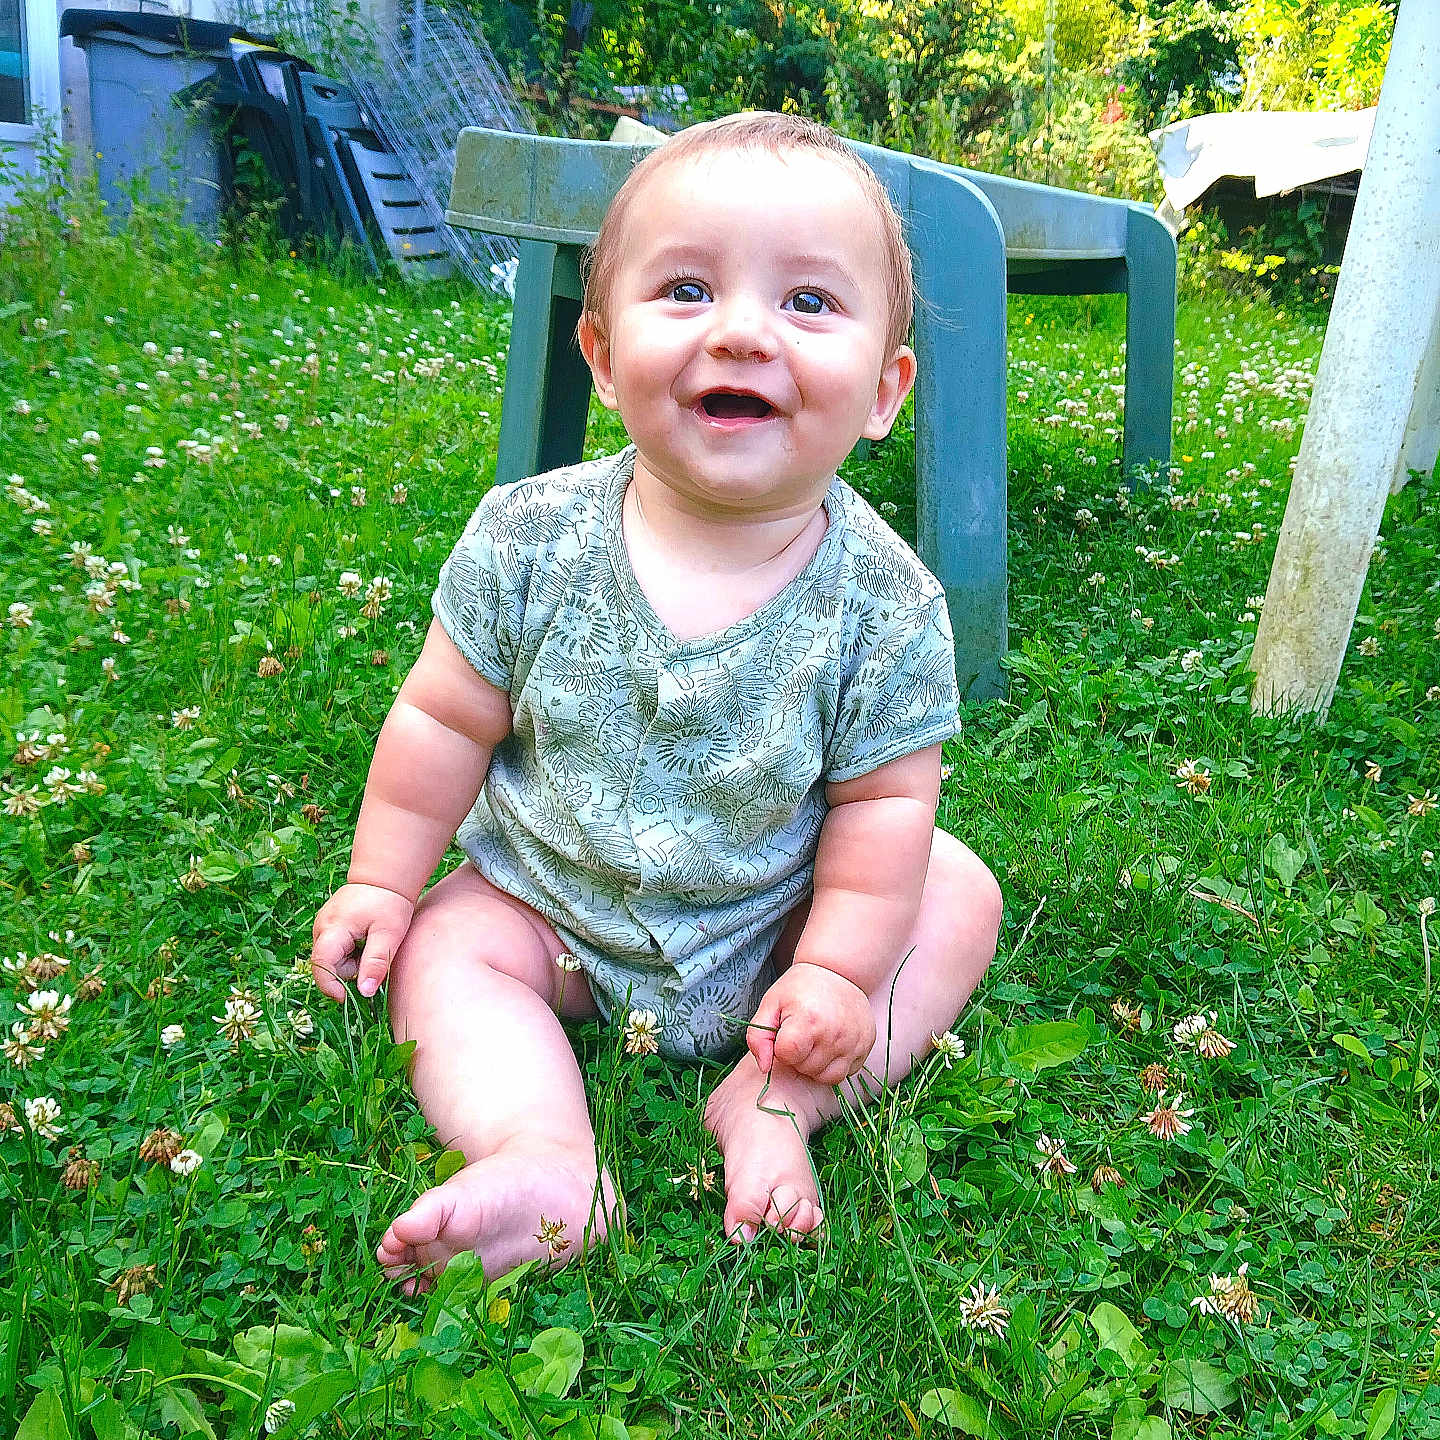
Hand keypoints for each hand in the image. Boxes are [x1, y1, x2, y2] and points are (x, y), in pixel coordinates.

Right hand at [311, 883, 414, 1001]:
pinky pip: (336, 949)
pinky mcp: (329, 926)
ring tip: (372, 941)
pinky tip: (365, 937)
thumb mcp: (389, 934)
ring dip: (351, 960)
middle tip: (374, 952)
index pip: (321, 966)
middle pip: (328, 965)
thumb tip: (365, 993)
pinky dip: (351, 951)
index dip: (331, 986)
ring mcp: (323, 926)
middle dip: (349, 969)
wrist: (386, 875)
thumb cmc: (389, 902)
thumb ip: (376, 962)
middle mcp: (321, 928)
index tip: (348, 998)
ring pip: (332, 959)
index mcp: (332, 929)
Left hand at [747, 962, 875, 1085]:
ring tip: (815, 1041)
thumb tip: (765, 1068)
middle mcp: (835, 1034)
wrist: (838, 971)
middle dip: (799, 1057)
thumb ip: (758, 1037)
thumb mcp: (771, 1003)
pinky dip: (835, 1064)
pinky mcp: (866, 1045)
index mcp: (809, 1021)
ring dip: (816, 1065)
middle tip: (802, 1034)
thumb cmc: (800, 988)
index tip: (786, 1031)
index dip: (782, 1047)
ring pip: (827, 1077)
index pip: (787, 1056)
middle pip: (806, 1068)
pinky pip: (847, 1072)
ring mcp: (854, 1042)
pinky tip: (831, 1044)